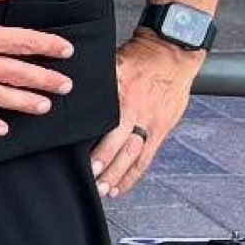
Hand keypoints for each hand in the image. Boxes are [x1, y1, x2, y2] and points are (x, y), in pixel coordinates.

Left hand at [91, 29, 204, 198]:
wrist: (172, 53)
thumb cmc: (139, 58)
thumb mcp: (112, 67)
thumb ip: (97, 86)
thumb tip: (72, 97)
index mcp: (123, 99)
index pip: (109, 131)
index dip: (100, 150)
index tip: (86, 165)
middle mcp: (138, 115)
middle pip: (122, 149)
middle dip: (107, 169)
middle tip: (93, 184)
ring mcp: (152, 124)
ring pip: (135, 157)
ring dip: (120, 177)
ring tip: (106, 191)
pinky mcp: (162, 129)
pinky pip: (148, 156)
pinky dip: (135, 174)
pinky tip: (122, 186)